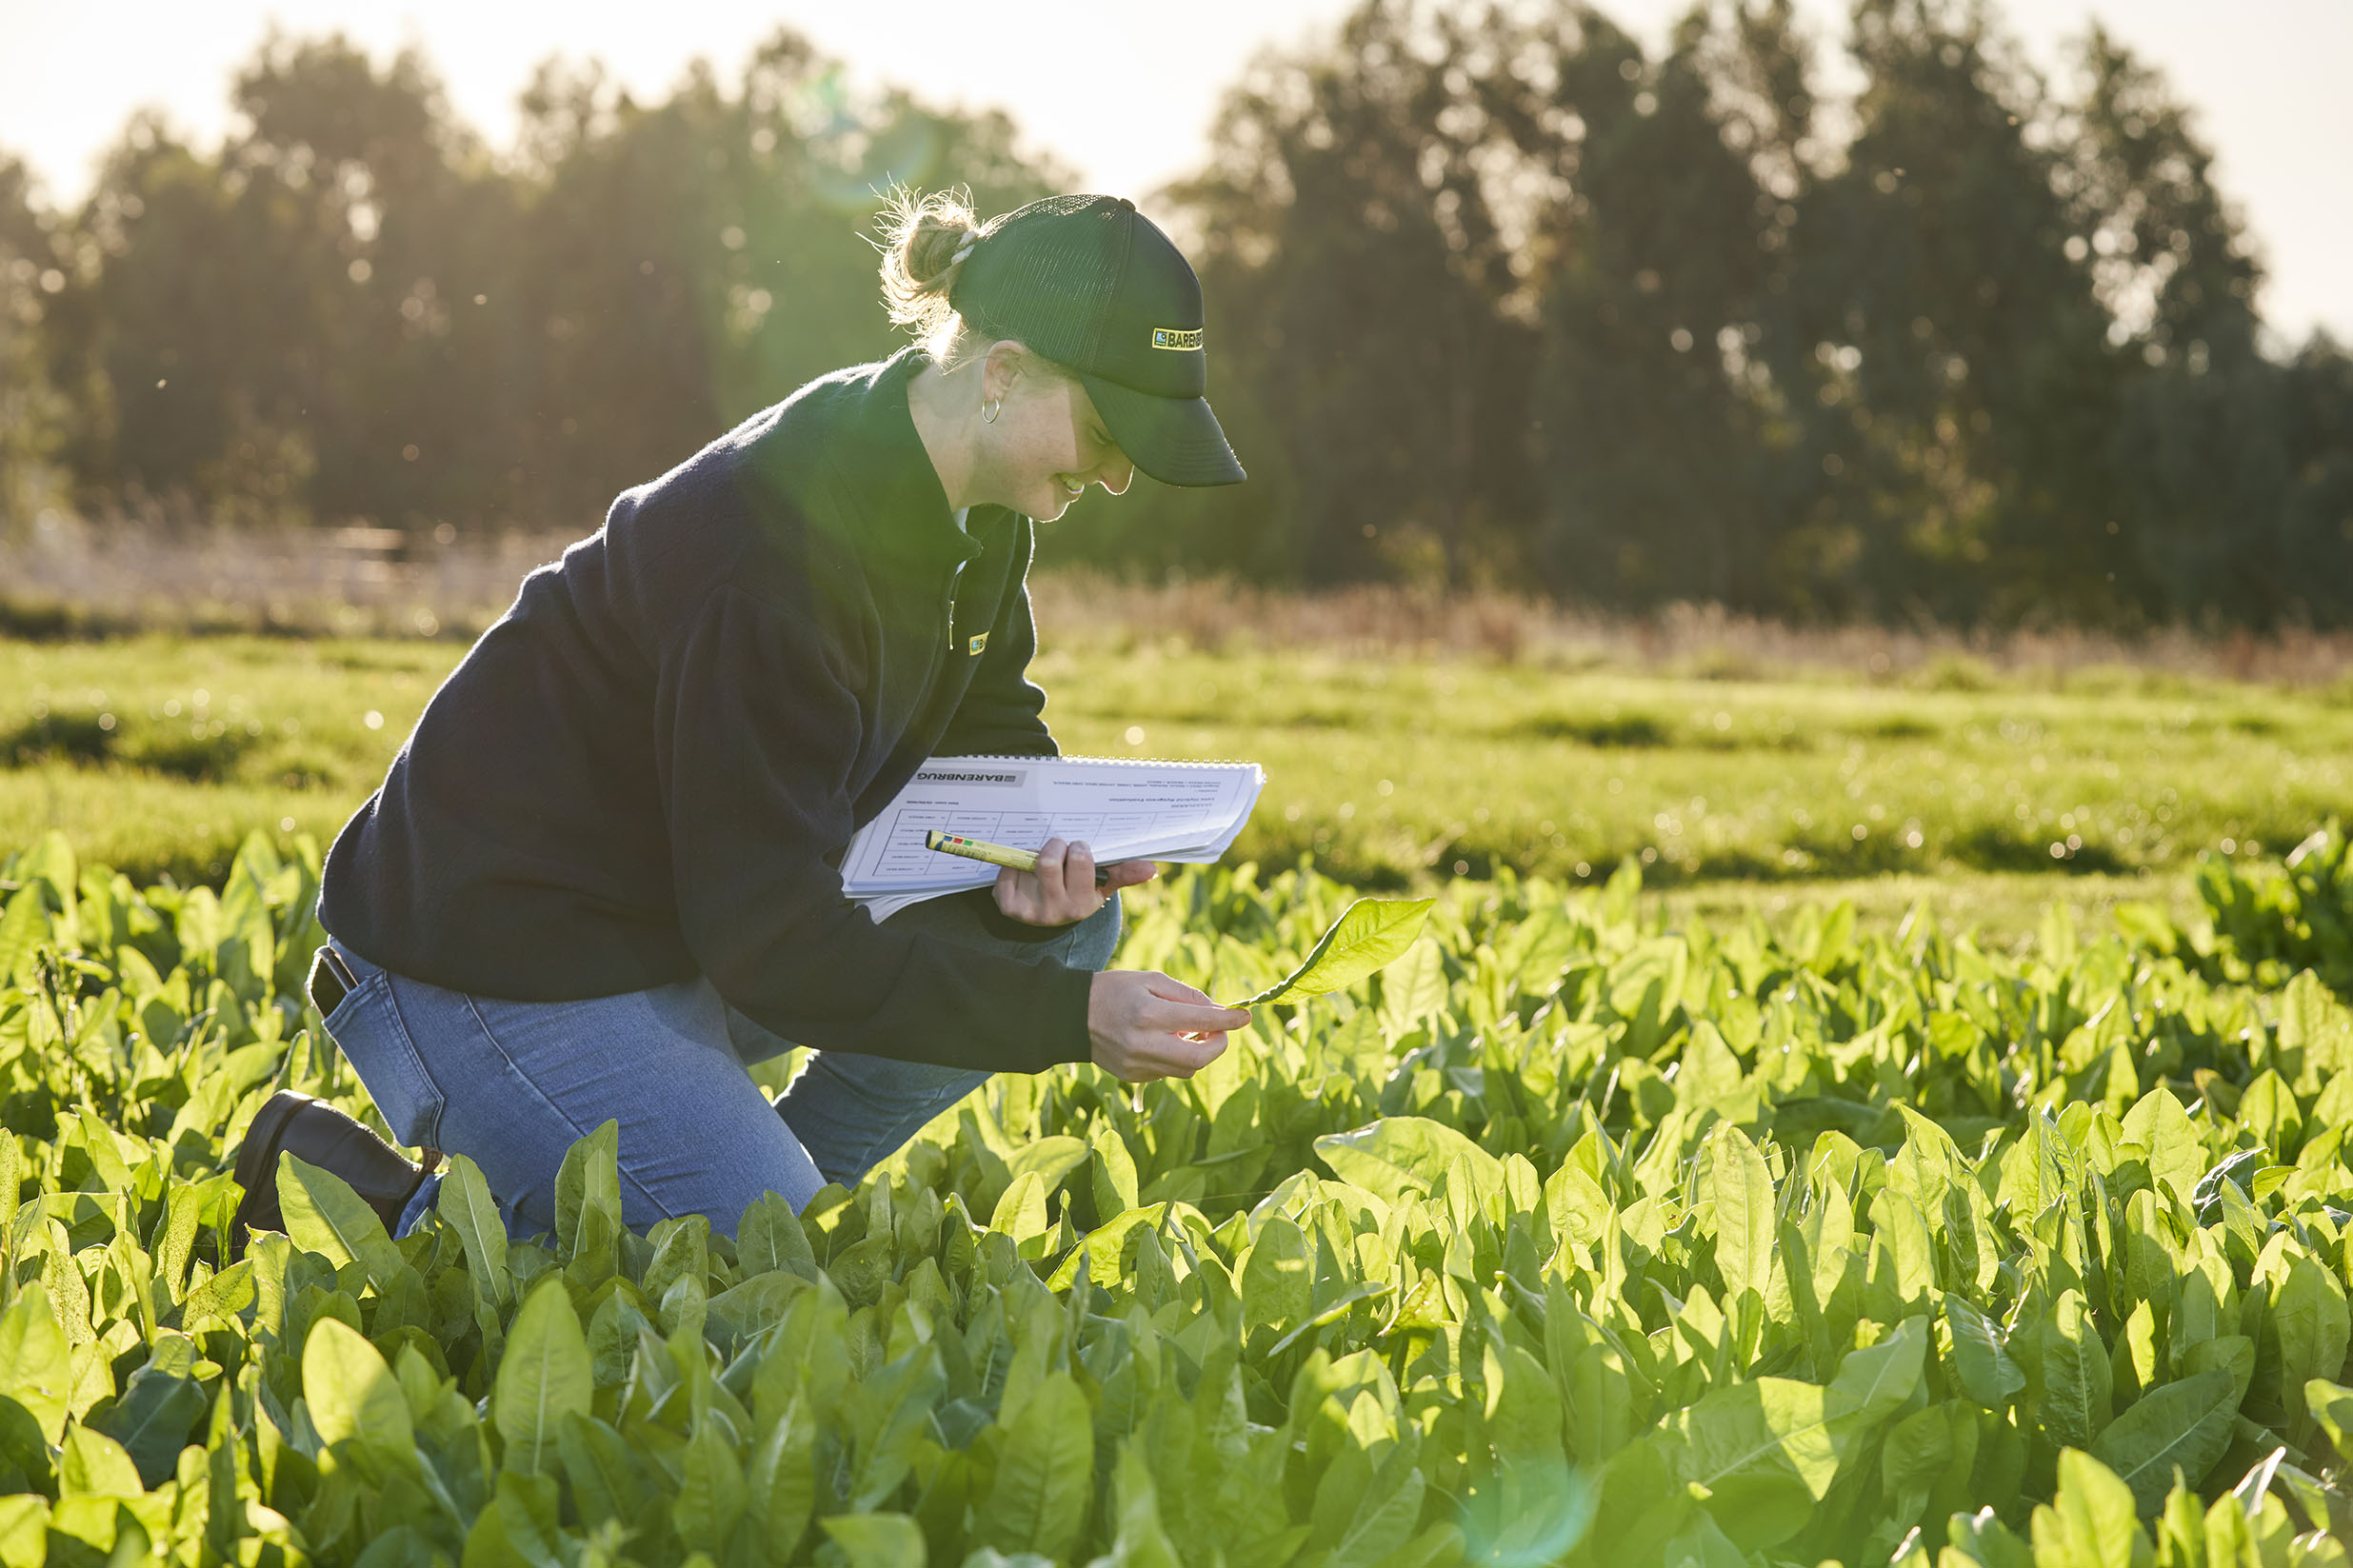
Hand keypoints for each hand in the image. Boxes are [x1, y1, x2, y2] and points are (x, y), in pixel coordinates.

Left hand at [993, 838, 1154, 926]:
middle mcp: (1058, 911)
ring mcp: (1030, 911)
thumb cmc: (1077, 891)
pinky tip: (1025, 872)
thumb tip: (1151, 869)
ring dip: (1038, 851)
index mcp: (1084, 903)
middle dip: (1057, 845)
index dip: (1078, 848)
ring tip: (1044, 859)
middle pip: (1051, 860)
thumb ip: (1125, 873)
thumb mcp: (1101, 885)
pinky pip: (1009, 868)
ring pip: (1032, 861)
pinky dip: (1017, 862)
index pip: (1082, 861)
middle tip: (1060, 849)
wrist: (1046, 915)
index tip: (1078, 849)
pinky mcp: (1008, 905)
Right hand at [1087, 970, 1250, 1081]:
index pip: (1201, 1021)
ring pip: (1187, 1069)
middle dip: (1219, 1045)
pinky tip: (1166, 1042)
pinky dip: (1176, 1058)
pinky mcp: (1133, 1077)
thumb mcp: (1151, 980)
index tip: (1245, 1016)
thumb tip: (1219, 1012)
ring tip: (1189, 1033)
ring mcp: (1137, 1065)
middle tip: (1220, 1032)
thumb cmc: (1116, 990)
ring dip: (1198, 1052)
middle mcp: (1144, 1043)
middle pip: (1199, 1058)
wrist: (1072, 1016)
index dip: (1229, 1020)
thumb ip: (1187, 996)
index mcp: (1149, 1013)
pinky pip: (1168, 1072)